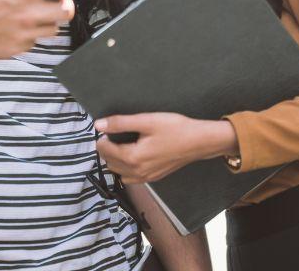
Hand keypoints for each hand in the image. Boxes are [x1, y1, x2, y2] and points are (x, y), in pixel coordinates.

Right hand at [0, 0, 92, 57]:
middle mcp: (27, 14)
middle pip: (66, 11)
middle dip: (66, 2)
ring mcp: (20, 35)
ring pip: (51, 29)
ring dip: (49, 18)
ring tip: (36, 9)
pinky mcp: (11, 49)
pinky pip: (31, 41)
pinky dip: (29, 31)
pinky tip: (15, 22)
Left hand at [95, 114, 237, 183]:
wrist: (199, 142)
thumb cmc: (175, 129)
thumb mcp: (146, 121)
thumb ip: (120, 123)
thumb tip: (99, 125)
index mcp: (133, 158)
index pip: (104, 150)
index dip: (102, 138)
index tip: (108, 128)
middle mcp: (137, 172)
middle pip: (109, 163)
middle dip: (107, 149)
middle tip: (114, 134)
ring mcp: (146, 178)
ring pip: (119, 172)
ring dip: (115, 160)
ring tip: (121, 144)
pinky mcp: (153, 178)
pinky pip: (131, 178)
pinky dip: (125, 169)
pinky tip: (132, 156)